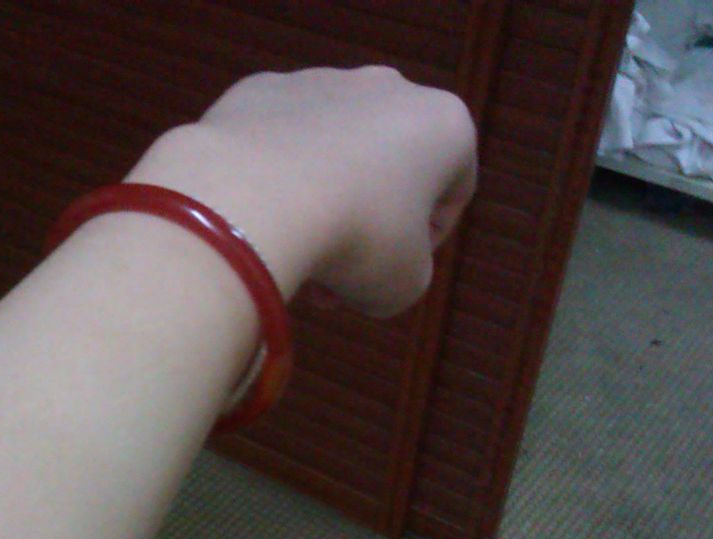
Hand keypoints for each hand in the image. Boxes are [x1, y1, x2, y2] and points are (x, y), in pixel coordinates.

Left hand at [126, 66, 477, 316]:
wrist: (259, 197)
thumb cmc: (358, 240)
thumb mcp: (404, 284)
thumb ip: (406, 272)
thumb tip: (371, 268)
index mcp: (443, 124)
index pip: (453, 190)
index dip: (428, 243)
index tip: (396, 272)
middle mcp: (387, 88)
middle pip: (385, 168)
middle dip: (367, 225)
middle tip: (340, 277)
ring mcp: (319, 81)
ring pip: (329, 152)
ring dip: (320, 202)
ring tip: (292, 256)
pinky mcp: (259, 89)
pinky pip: (276, 141)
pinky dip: (273, 176)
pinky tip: (259, 217)